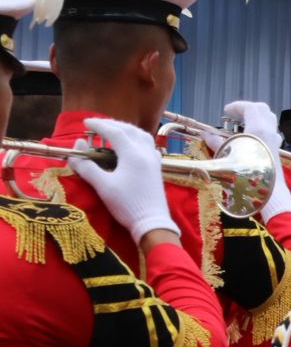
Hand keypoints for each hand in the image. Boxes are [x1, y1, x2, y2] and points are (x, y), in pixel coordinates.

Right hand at [74, 118, 179, 241]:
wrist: (152, 222)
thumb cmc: (127, 204)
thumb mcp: (102, 186)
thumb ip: (87, 166)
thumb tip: (77, 147)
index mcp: (133, 154)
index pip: (115, 132)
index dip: (99, 125)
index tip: (85, 123)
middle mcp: (146, 153)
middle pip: (129, 130)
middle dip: (112, 125)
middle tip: (96, 126)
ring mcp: (154, 160)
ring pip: (142, 136)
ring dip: (126, 130)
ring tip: (112, 132)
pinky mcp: (157, 169)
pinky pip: (148, 146)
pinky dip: (137, 139)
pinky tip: (131, 146)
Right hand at [225, 100, 290, 220]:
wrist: (267, 193)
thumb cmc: (245, 174)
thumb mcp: (225, 155)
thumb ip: (215, 142)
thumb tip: (205, 134)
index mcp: (258, 128)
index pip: (250, 107)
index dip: (237, 106)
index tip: (225, 111)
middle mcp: (270, 131)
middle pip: (262, 109)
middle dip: (248, 108)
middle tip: (234, 114)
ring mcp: (276, 140)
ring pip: (269, 119)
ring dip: (256, 117)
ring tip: (242, 123)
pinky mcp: (277, 149)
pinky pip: (271, 131)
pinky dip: (261, 128)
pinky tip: (251, 137)